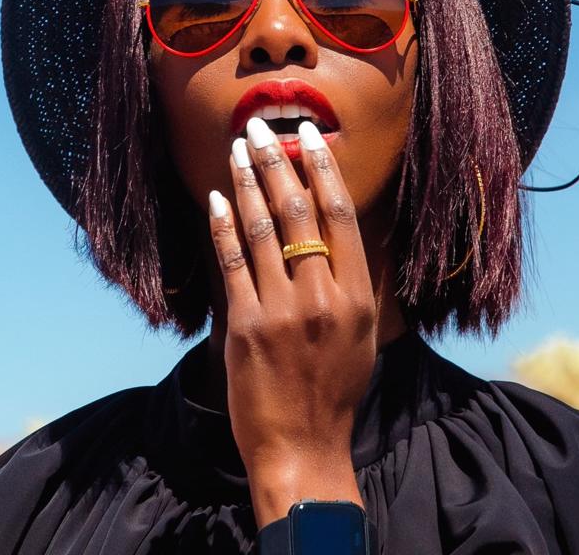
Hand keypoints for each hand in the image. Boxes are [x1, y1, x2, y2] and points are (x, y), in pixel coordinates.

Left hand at [207, 116, 377, 527]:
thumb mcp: (362, 336)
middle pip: (298, 212)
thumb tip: (336, 229)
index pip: (340, 216)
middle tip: (260, 129)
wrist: (303, 450)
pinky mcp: (244, 326)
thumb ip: (352, 283)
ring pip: (262, 230)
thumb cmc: (335, 392)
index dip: (322, 170)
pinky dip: (223, 227)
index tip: (306, 136)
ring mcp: (281, 311)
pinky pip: (232, 264)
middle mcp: (322, 296)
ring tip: (237, 151)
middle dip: (277, 163)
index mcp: (357, 296)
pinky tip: (215, 199)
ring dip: (246, 184)